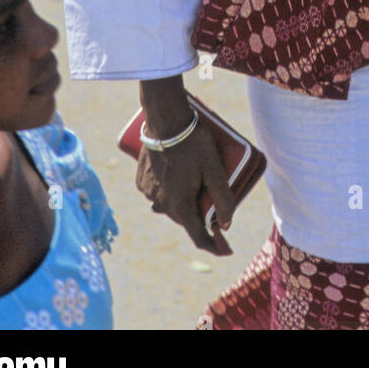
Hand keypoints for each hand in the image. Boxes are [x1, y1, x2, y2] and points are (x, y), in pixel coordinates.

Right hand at [136, 78, 237, 255]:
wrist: (165, 118)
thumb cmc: (193, 142)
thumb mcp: (215, 169)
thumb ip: (223, 198)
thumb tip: (227, 223)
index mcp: (179, 206)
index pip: (199, 236)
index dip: (215, 246)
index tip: (227, 249)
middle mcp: (160, 204)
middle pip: (186, 219)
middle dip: (201, 215)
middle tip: (215, 201)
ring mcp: (148, 192)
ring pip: (172, 205)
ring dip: (184, 200)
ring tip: (197, 181)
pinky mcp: (141, 180)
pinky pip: (159, 192)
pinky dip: (170, 189)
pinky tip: (179, 174)